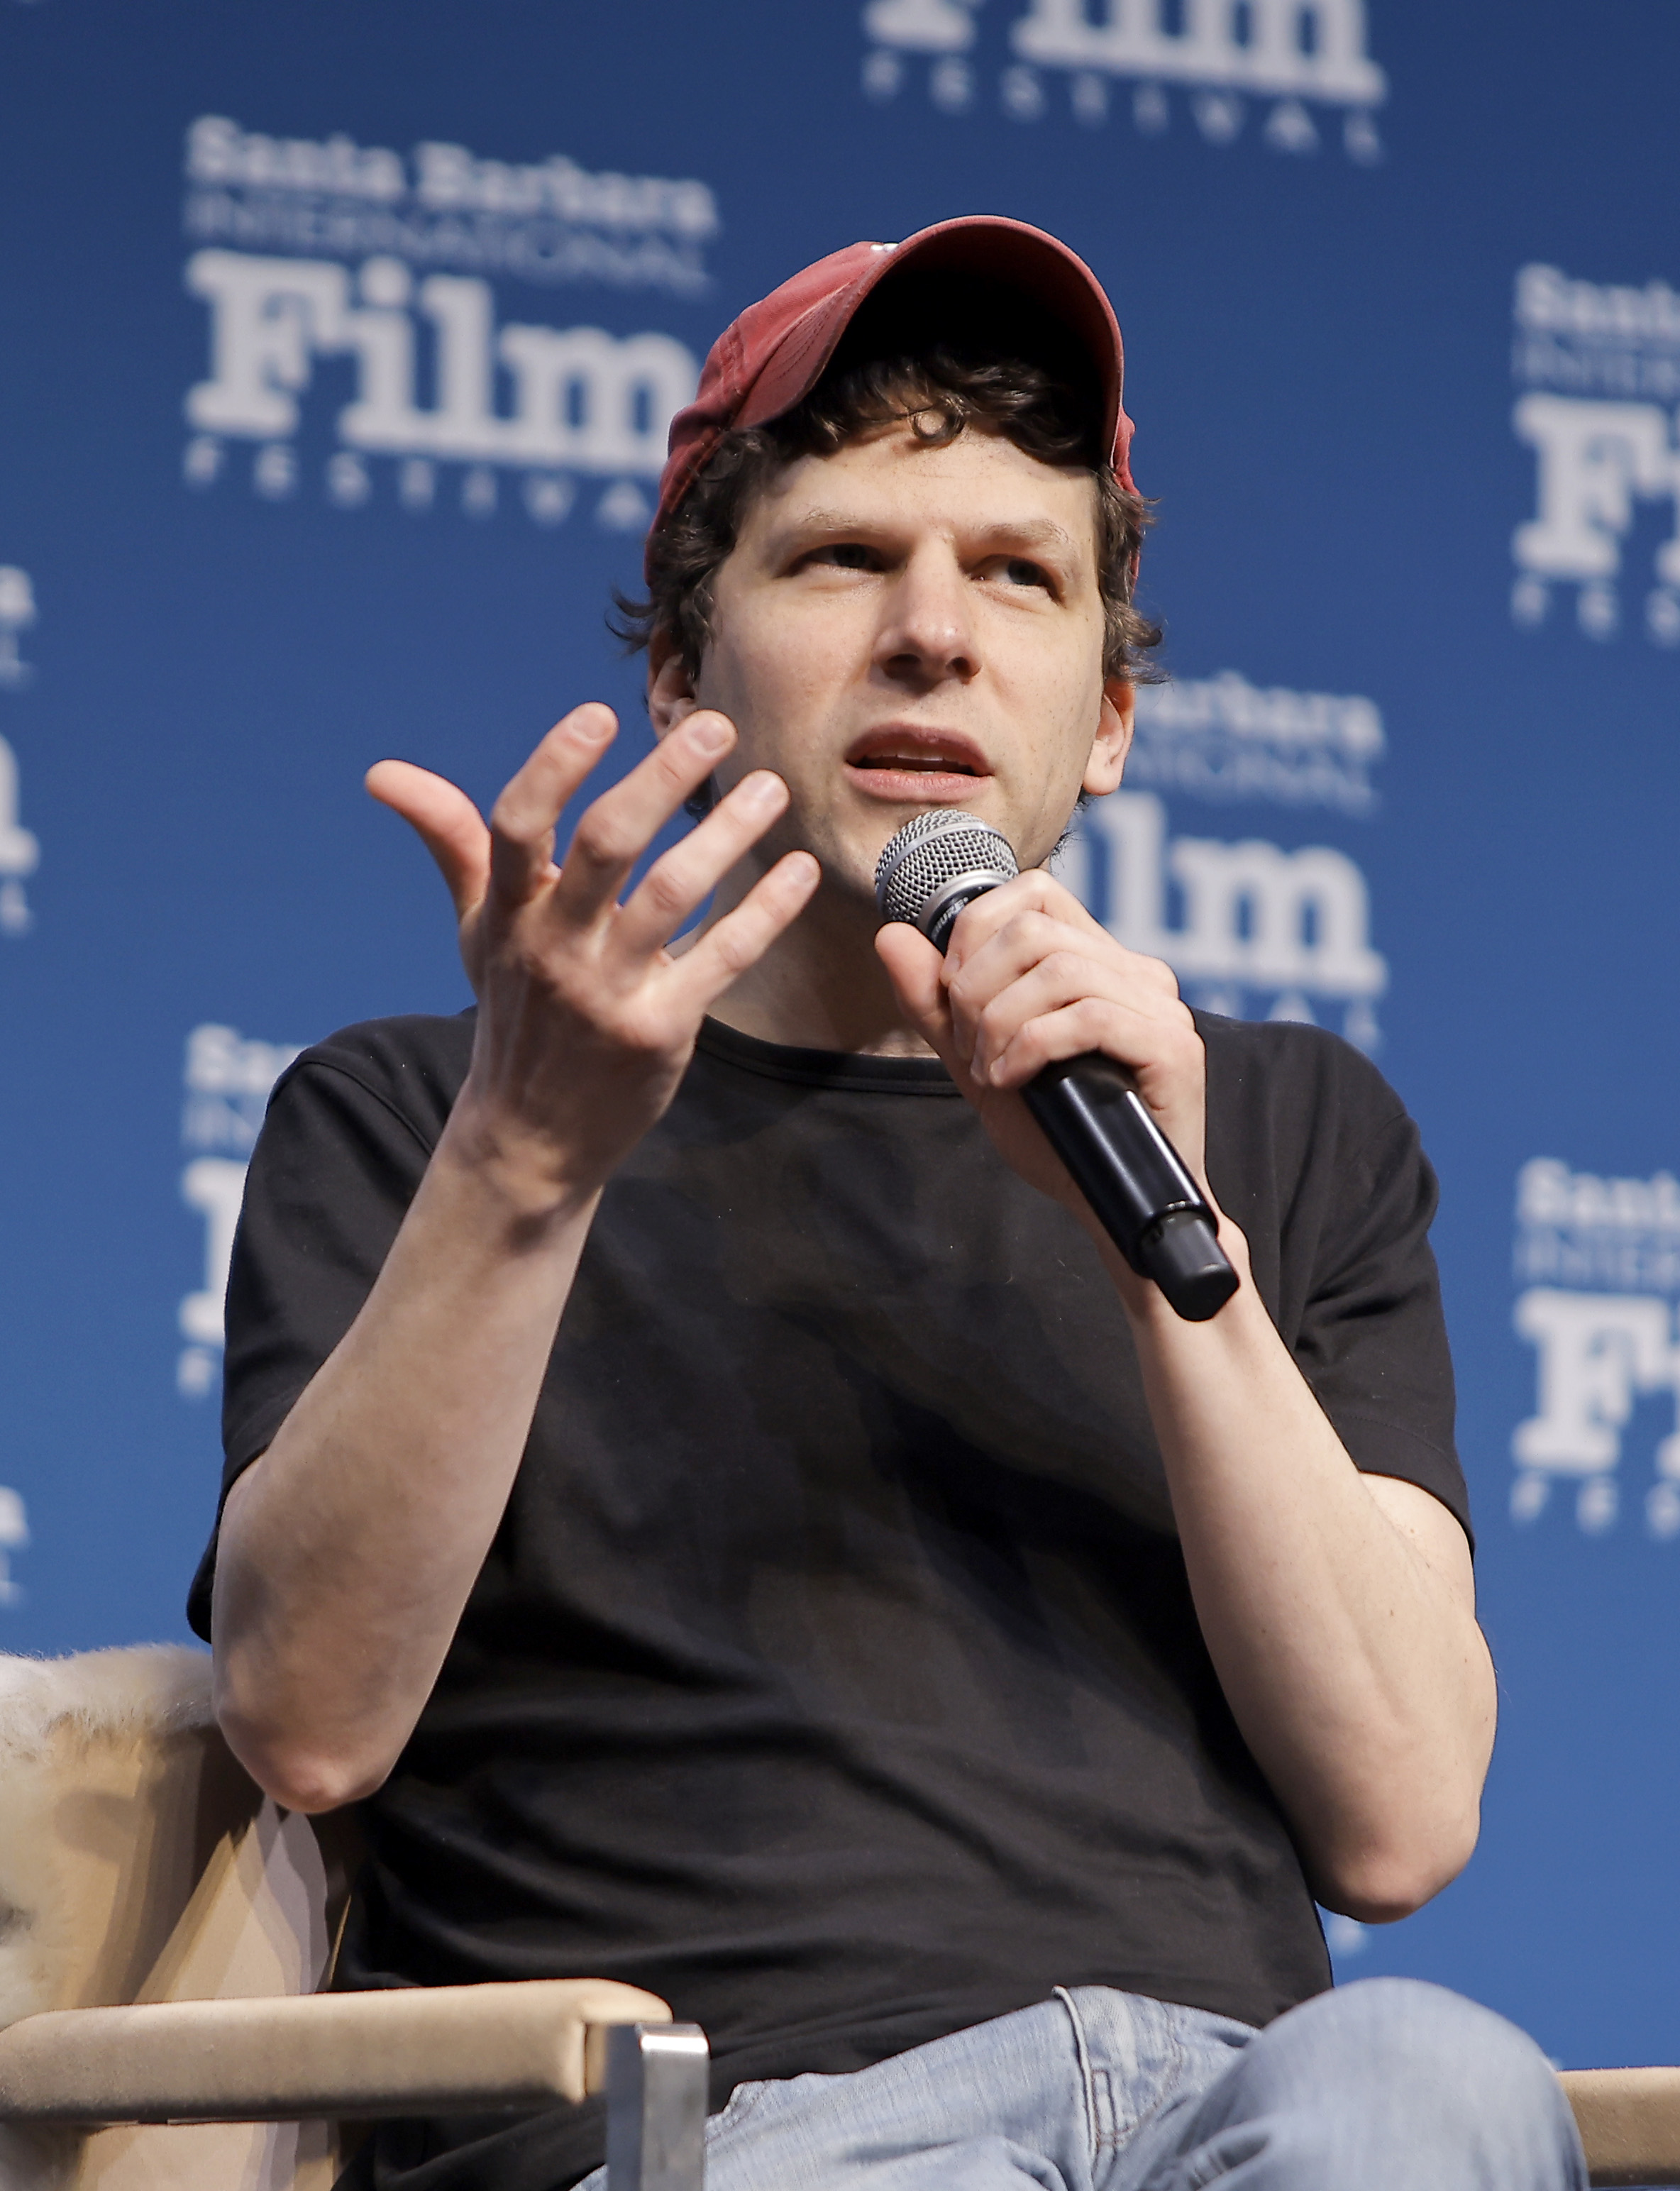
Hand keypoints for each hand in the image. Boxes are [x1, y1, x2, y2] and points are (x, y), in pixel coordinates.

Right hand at [368, 705, 818, 1207]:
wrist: (529, 1138)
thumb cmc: (512, 1012)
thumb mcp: (474, 930)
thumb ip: (450, 842)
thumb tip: (383, 774)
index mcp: (507, 914)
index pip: (516, 826)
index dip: (554, 767)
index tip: (600, 715)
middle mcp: (553, 947)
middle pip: (607, 847)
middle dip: (663, 780)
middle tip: (716, 726)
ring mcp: (607, 991)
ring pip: (672, 895)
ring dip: (729, 836)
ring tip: (772, 787)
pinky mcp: (659, 1030)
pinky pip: (721, 957)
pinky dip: (765, 911)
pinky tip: (797, 870)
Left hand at [876, 870, 1227, 1276]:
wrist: (1113, 1208)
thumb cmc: (1057, 1136)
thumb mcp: (980, 1062)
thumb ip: (936, 1004)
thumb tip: (891, 934)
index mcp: (1098, 962)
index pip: (1033, 892)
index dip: (974, 933)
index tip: (954, 996)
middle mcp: (1136, 972)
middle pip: (1033, 928)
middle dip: (976, 987)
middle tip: (970, 1047)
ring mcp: (1160, 1007)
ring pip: (1058, 970)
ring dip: (1001, 1023)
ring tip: (993, 1072)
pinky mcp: (1172, 1047)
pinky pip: (1089, 1016)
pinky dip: (1034, 1047)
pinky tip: (1016, 1081)